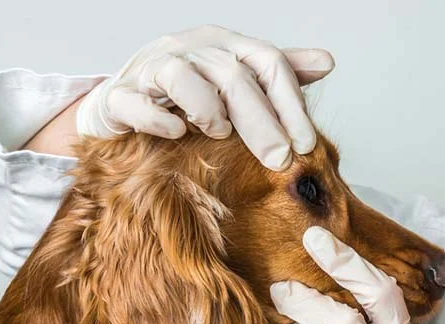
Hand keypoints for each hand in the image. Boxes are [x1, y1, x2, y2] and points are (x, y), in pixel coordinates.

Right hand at [76, 24, 333, 169]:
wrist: (121, 101)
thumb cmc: (187, 93)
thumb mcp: (237, 79)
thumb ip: (279, 73)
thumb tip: (327, 62)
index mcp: (223, 44)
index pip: (267, 62)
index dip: (290, 103)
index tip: (307, 144)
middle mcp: (188, 49)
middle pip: (232, 75)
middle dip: (261, 121)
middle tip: (280, 159)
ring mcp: (149, 69)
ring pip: (182, 76)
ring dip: (207, 108)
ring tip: (221, 134)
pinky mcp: (118, 96)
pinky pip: (133, 101)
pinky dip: (156, 117)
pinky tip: (176, 133)